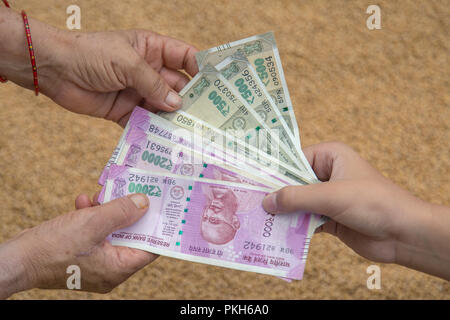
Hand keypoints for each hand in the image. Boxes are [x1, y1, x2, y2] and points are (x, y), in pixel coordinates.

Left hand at [0, 9, 197, 125]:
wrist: (54, 70)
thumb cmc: (90, 54)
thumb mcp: (127, 62)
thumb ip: (153, 84)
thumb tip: (177, 105)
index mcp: (152, 49)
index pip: (184, 57)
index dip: (201, 70)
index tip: (217, 87)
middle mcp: (148, 71)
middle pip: (177, 87)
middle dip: (191, 101)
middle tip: (207, 118)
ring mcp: (138, 92)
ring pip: (163, 107)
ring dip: (174, 119)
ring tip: (191, 133)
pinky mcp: (125, 111)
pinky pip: (145, 122)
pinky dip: (154, 131)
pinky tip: (166, 140)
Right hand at [0, 193, 156, 297]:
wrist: (18, 258)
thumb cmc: (54, 246)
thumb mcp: (93, 223)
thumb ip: (122, 211)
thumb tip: (144, 202)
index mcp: (119, 267)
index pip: (150, 248)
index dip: (157, 227)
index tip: (163, 208)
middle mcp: (111, 269)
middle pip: (131, 237)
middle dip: (129, 212)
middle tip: (133, 191)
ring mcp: (97, 264)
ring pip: (112, 232)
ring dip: (108, 211)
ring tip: (103, 194)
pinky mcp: (83, 256)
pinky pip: (96, 235)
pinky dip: (93, 217)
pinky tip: (85, 202)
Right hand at [262, 142, 449, 278]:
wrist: (403, 233)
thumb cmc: (372, 203)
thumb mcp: (331, 196)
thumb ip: (297, 198)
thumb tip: (266, 201)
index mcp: (330, 156)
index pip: (293, 160)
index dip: (273, 171)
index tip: (251, 182)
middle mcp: (327, 174)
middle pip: (293, 182)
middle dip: (276, 194)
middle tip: (250, 203)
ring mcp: (328, 197)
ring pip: (297, 202)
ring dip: (282, 213)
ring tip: (257, 220)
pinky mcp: (329, 218)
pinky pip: (305, 219)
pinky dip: (293, 226)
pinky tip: (276, 233)